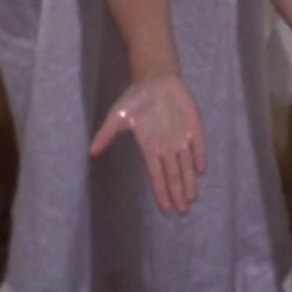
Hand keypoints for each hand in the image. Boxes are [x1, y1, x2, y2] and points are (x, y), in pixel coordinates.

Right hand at [88, 73, 207, 214]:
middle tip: (182, 213)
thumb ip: (107, 134)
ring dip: (189, 182)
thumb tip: (91, 152)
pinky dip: (199, 156)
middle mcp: (167, 147)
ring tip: (190, 200)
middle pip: (173, 176)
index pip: (156, 175)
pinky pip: (198, 144)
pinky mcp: (194, 126)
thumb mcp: (118, 116)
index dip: (161, 192)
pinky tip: (200, 170)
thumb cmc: (136, 98)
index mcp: (150, 148)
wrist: (155, 78)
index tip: (166, 209)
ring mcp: (181, 137)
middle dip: (177, 194)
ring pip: (187, 165)